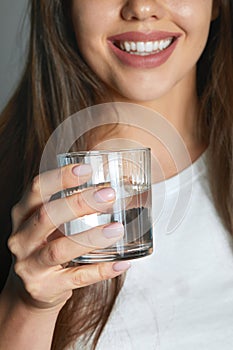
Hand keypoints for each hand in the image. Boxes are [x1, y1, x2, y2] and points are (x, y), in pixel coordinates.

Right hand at [7, 163, 129, 310]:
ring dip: (91, 237)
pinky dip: (100, 270)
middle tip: (108, 195)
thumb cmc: (46, 247)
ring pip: (60, 249)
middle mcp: (22, 238)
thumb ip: (68, 207)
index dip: (60, 177)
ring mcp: (30, 265)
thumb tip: (110, 188)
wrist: (30, 289)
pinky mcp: (45, 287)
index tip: (87, 169)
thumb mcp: (48, 224)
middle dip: (78, 203)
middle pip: (47, 216)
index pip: (36, 189)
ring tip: (117, 229)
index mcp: (23, 215)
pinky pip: (76, 278)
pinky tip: (121, 262)